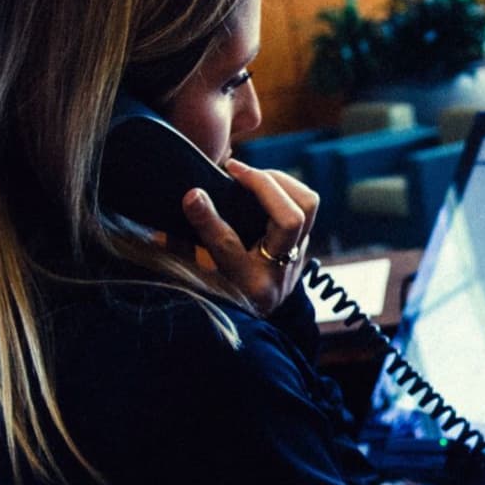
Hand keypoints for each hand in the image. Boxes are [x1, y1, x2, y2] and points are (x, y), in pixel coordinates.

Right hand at [181, 160, 317, 314]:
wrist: (260, 314)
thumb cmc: (224, 293)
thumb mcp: (200, 277)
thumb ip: (183, 248)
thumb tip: (176, 214)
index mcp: (250, 285)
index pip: (230, 250)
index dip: (208, 221)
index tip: (193, 195)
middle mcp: (281, 271)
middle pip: (290, 220)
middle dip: (264, 185)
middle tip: (234, 170)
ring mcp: (298, 254)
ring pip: (308, 205)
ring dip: (280, 180)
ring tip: (250, 174)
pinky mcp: (304, 240)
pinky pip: (307, 204)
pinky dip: (286, 186)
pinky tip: (263, 182)